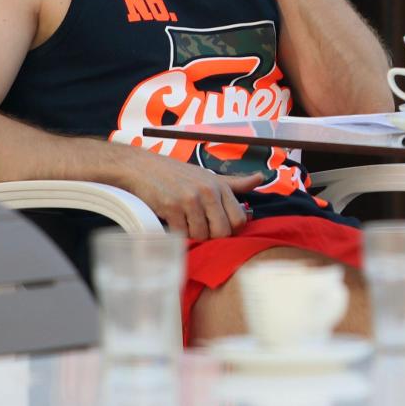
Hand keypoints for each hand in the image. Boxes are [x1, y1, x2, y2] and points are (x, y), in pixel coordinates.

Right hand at [124, 152, 260, 240]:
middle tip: (201, 231)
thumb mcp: (208, 176)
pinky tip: (174, 225)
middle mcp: (207, 192)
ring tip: (185, 225)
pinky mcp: (171, 208)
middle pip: (222, 231)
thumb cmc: (177, 174)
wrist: (143, 168)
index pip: (239, 219)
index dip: (231, 230)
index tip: (219, 229)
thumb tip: (261, 178)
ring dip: (193, 236)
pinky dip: (179, 235)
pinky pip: (183, 234)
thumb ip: (235, 183)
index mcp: (219, 186)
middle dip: (213, 237)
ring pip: (202, 235)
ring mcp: (189, 200)